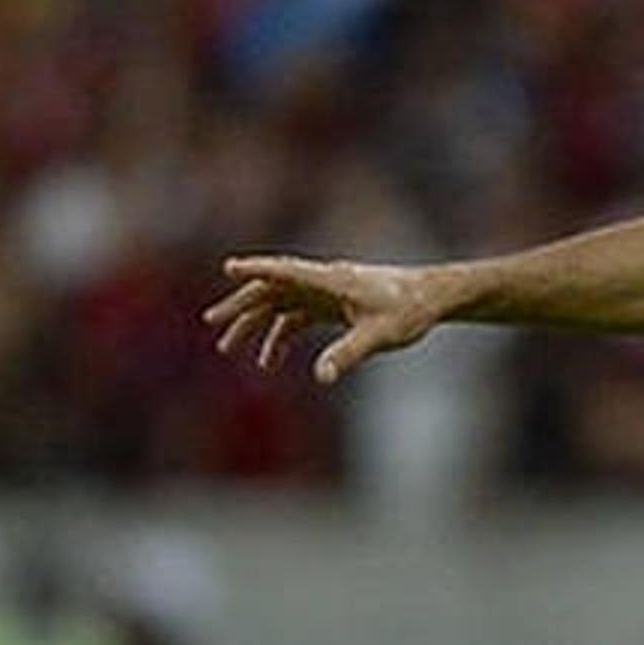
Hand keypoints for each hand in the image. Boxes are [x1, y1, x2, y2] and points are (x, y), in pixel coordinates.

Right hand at [205, 255, 448, 384]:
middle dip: (241, 306)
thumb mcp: (378, 335)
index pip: (286, 271)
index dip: (257, 269)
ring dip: (255, 324)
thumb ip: (348, 354)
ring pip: (279, 304)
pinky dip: (280, 335)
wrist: (431, 299)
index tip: (229, 268)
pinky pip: (296, 318)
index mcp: (331, 280)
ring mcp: (325, 293)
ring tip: (230, 349)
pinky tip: (269, 361)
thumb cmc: (409, 311)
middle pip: (272, 289)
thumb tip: (322, 377)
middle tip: (212, 324)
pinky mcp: (332, 305)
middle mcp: (323, 282)